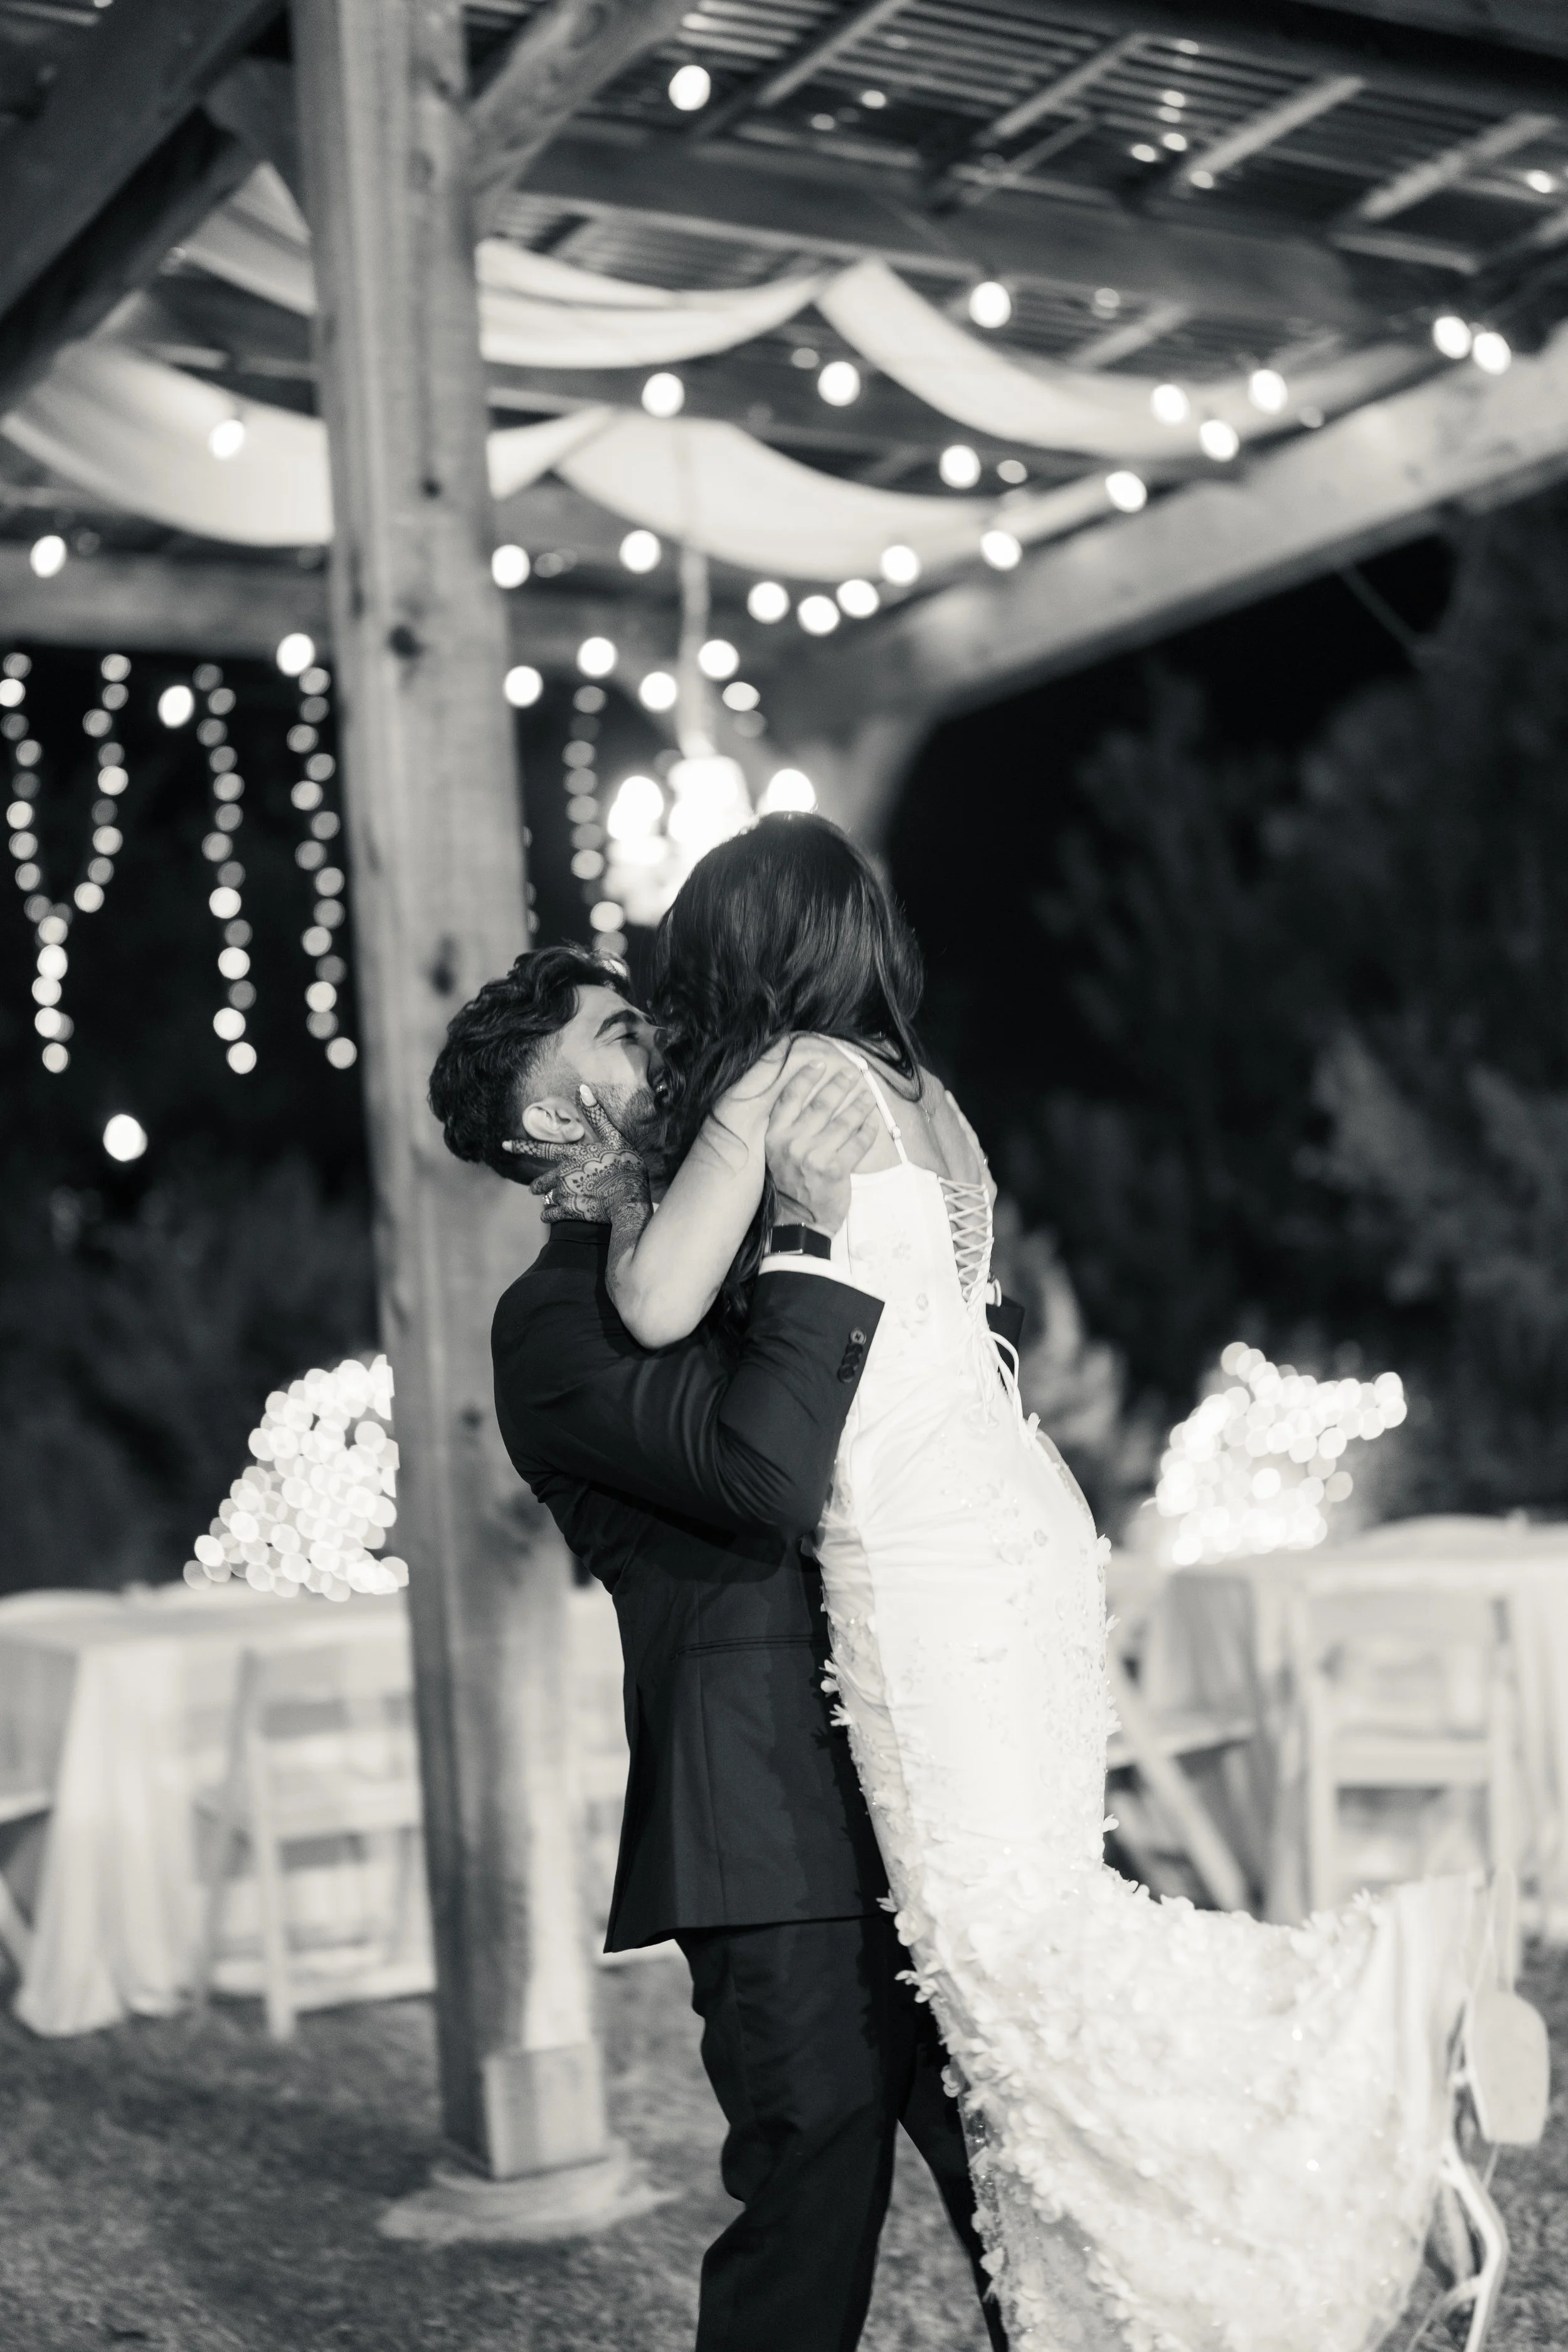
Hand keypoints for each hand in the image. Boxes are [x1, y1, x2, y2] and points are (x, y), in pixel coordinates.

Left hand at [532, 1087, 650, 1226]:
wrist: (628, 1199)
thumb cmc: (624, 1165)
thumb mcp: (614, 1136)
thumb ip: (596, 1115)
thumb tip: (582, 1088)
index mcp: (571, 1155)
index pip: (541, 1148)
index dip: (521, 1146)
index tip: (504, 1145)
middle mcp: (563, 1174)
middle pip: (541, 1180)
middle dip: (536, 1185)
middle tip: (533, 1189)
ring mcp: (565, 1194)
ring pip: (548, 1198)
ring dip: (547, 1199)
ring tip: (547, 1203)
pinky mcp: (570, 1212)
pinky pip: (551, 1215)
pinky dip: (549, 1215)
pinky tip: (550, 1216)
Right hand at [764, 1058, 881, 1235]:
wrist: (799, 1221)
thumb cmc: (791, 1187)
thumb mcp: (777, 1155)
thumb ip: (788, 1129)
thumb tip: (811, 1100)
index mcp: (775, 1137)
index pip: (791, 1099)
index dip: (806, 1078)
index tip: (819, 1065)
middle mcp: (793, 1143)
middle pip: (821, 1105)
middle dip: (839, 1086)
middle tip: (850, 1075)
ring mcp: (815, 1156)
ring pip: (843, 1122)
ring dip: (859, 1105)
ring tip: (867, 1096)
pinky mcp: (836, 1169)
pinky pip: (857, 1143)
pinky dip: (867, 1130)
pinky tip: (872, 1121)